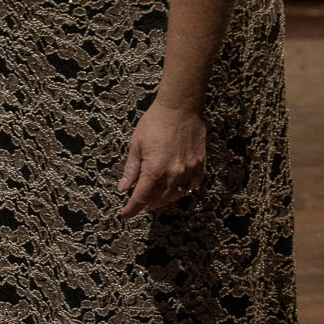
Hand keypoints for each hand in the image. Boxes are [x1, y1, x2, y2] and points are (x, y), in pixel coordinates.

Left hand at [117, 101, 206, 217]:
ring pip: (175, 196)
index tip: (124, 215)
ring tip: (153, 199)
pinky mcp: (200, 166)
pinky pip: (191, 186)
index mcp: (154, 169)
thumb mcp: (136, 144)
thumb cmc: (154, 123)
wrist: (180, 108)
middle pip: (158, 199)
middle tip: (138, 204)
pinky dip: (181, 190)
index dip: (131, 209)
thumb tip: (123, 189)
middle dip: (146, 204)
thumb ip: (130, 170)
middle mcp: (174, 174)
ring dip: (163, 200)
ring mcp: (189, 171)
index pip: (141, 198)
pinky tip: (174, 188)